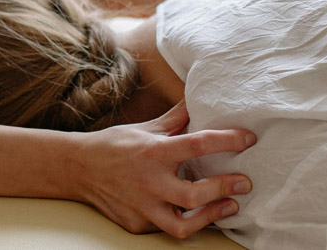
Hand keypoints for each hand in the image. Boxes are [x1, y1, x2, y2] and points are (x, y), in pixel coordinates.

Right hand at [69, 103, 253, 237]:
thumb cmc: (114, 145)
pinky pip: (165, 227)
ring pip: (183, 224)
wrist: (78, 168)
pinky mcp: (137, 223)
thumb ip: (174, 119)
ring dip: (212, 216)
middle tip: (245, 182)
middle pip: (196, 194)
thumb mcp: (144, 128)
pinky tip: (197, 214)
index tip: (248, 138)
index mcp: (154, 152)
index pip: (199, 143)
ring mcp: (142, 206)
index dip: (228, 140)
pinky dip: (183, 221)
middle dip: (225, 188)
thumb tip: (197, 99)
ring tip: (229, 207)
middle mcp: (149, 181)